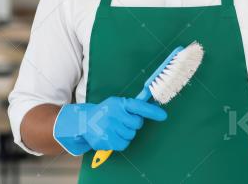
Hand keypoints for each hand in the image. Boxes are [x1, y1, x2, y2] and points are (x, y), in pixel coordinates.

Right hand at [53, 96, 167, 154]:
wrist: (84, 122)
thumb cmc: (105, 112)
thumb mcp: (116, 104)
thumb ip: (133, 105)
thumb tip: (154, 102)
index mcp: (118, 103)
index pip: (138, 106)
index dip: (152, 111)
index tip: (164, 116)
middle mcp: (114, 114)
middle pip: (137, 123)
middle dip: (133, 124)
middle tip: (123, 121)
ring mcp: (109, 128)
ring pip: (131, 134)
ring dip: (126, 133)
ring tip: (115, 128)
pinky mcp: (107, 140)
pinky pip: (125, 144)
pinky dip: (121, 142)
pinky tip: (113, 136)